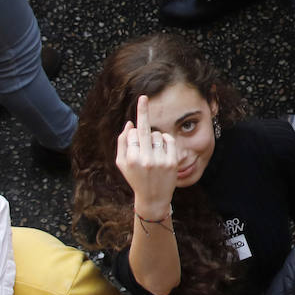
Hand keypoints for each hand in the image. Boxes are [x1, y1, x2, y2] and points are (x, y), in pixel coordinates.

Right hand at [115, 95, 177, 216]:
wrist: (153, 197)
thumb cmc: (135, 178)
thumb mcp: (122, 164)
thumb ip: (123, 143)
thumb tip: (130, 124)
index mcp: (131, 159)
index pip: (132, 134)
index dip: (133, 133)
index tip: (134, 124)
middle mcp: (145, 159)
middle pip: (144, 130)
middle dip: (143, 112)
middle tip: (143, 97)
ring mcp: (160, 160)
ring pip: (157, 135)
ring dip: (154, 138)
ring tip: (152, 153)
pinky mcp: (172, 161)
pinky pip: (169, 140)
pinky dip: (165, 141)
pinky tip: (162, 152)